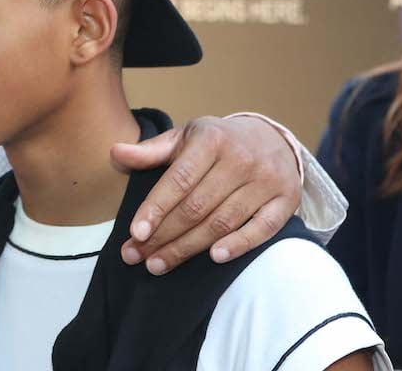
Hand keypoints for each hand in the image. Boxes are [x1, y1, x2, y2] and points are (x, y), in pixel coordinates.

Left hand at [109, 115, 301, 273]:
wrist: (272, 138)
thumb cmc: (217, 143)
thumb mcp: (185, 138)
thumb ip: (151, 151)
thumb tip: (115, 152)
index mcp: (211, 140)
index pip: (179, 180)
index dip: (156, 208)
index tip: (135, 232)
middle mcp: (241, 159)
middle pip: (196, 207)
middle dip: (163, 236)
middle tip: (136, 256)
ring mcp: (266, 181)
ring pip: (222, 222)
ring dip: (189, 248)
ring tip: (159, 264)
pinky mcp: (286, 200)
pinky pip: (262, 229)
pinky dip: (239, 244)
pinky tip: (214, 257)